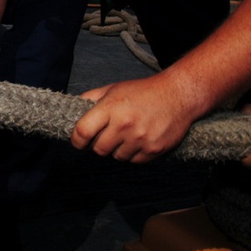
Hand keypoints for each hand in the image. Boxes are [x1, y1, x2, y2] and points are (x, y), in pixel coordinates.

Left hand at [71, 76, 197, 162]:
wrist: (178, 95)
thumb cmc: (143, 91)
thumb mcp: (113, 88)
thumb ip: (91, 98)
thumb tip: (73, 110)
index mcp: (110, 107)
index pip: (82, 132)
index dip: (76, 140)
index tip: (78, 142)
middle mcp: (124, 124)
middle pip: (98, 149)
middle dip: (99, 144)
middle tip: (106, 136)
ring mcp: (140, 139)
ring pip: (116, 157)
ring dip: (118, 149)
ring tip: (127, 135)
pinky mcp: (153, 149)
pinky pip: (134, 161)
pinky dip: (134, 153)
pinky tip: (139, 139)